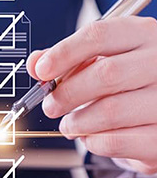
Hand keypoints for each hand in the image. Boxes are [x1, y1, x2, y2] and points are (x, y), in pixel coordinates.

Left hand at [27, 16, 156, 173]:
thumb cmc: (126, 79)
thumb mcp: (101, 58)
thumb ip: (68, 58)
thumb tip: (35, 64)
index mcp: (141, 35)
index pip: (98, 35)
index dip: (63, 53)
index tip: (41, 71)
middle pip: (105, 74)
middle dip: (66, 94)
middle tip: (50, 106)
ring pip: (110, 111)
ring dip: (77, 122)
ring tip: (69, 125)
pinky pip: (118, 141)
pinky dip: (93, 142)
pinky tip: (89, 137)